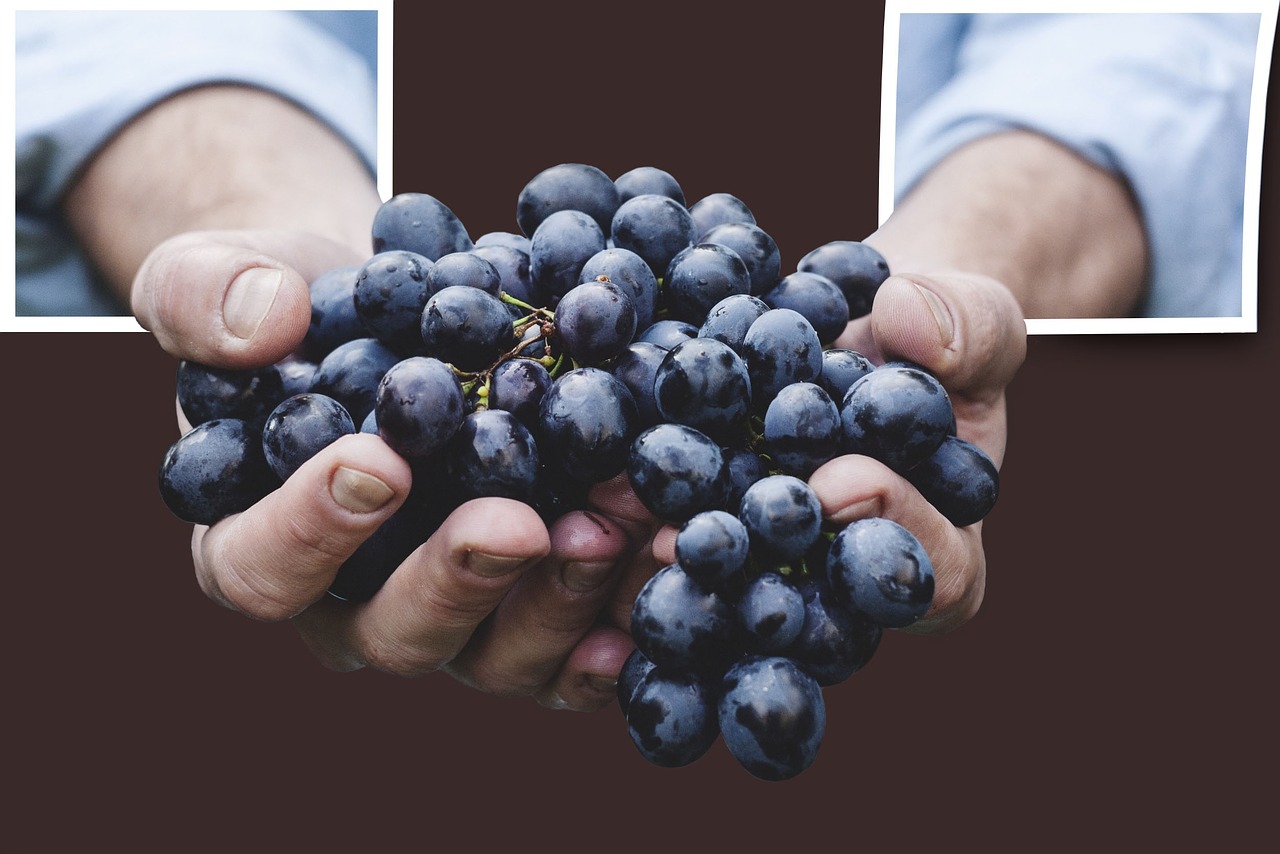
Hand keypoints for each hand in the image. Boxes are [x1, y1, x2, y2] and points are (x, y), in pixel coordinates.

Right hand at [138, 229, 643, 710]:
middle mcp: (359, 604)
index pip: (262, 567)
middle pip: (396, 632)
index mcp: (262, 544)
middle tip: (516, 523)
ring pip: (502, 652)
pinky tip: (672, 570)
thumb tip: (262, 322)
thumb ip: (206, 295)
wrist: (400, 318)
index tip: (378, 461)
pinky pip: (581, 646)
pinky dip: (629, 618)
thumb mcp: (223, 277)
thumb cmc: (297, 310)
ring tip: (622, 526)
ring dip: (565, 597)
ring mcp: (459, 618)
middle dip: (460, 580)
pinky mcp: (538, 610)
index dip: (311, 529)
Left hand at [640, 271, 1025, 634]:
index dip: (894, 532)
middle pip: (821, 600)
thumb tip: (906, 319)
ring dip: (690, 553)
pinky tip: (604, 481)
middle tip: (706, 539)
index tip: (844, 483)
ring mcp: (782, 559)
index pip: (936, 572)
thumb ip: (965, 327)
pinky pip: (689, 524)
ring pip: (743, 577)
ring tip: (641, 526)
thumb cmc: (940, 335)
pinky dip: (652, 503)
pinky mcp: (721, 522)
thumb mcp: (977, 318)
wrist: (868, 328)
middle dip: (762, 568)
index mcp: (943, 548)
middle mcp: (853, 574)